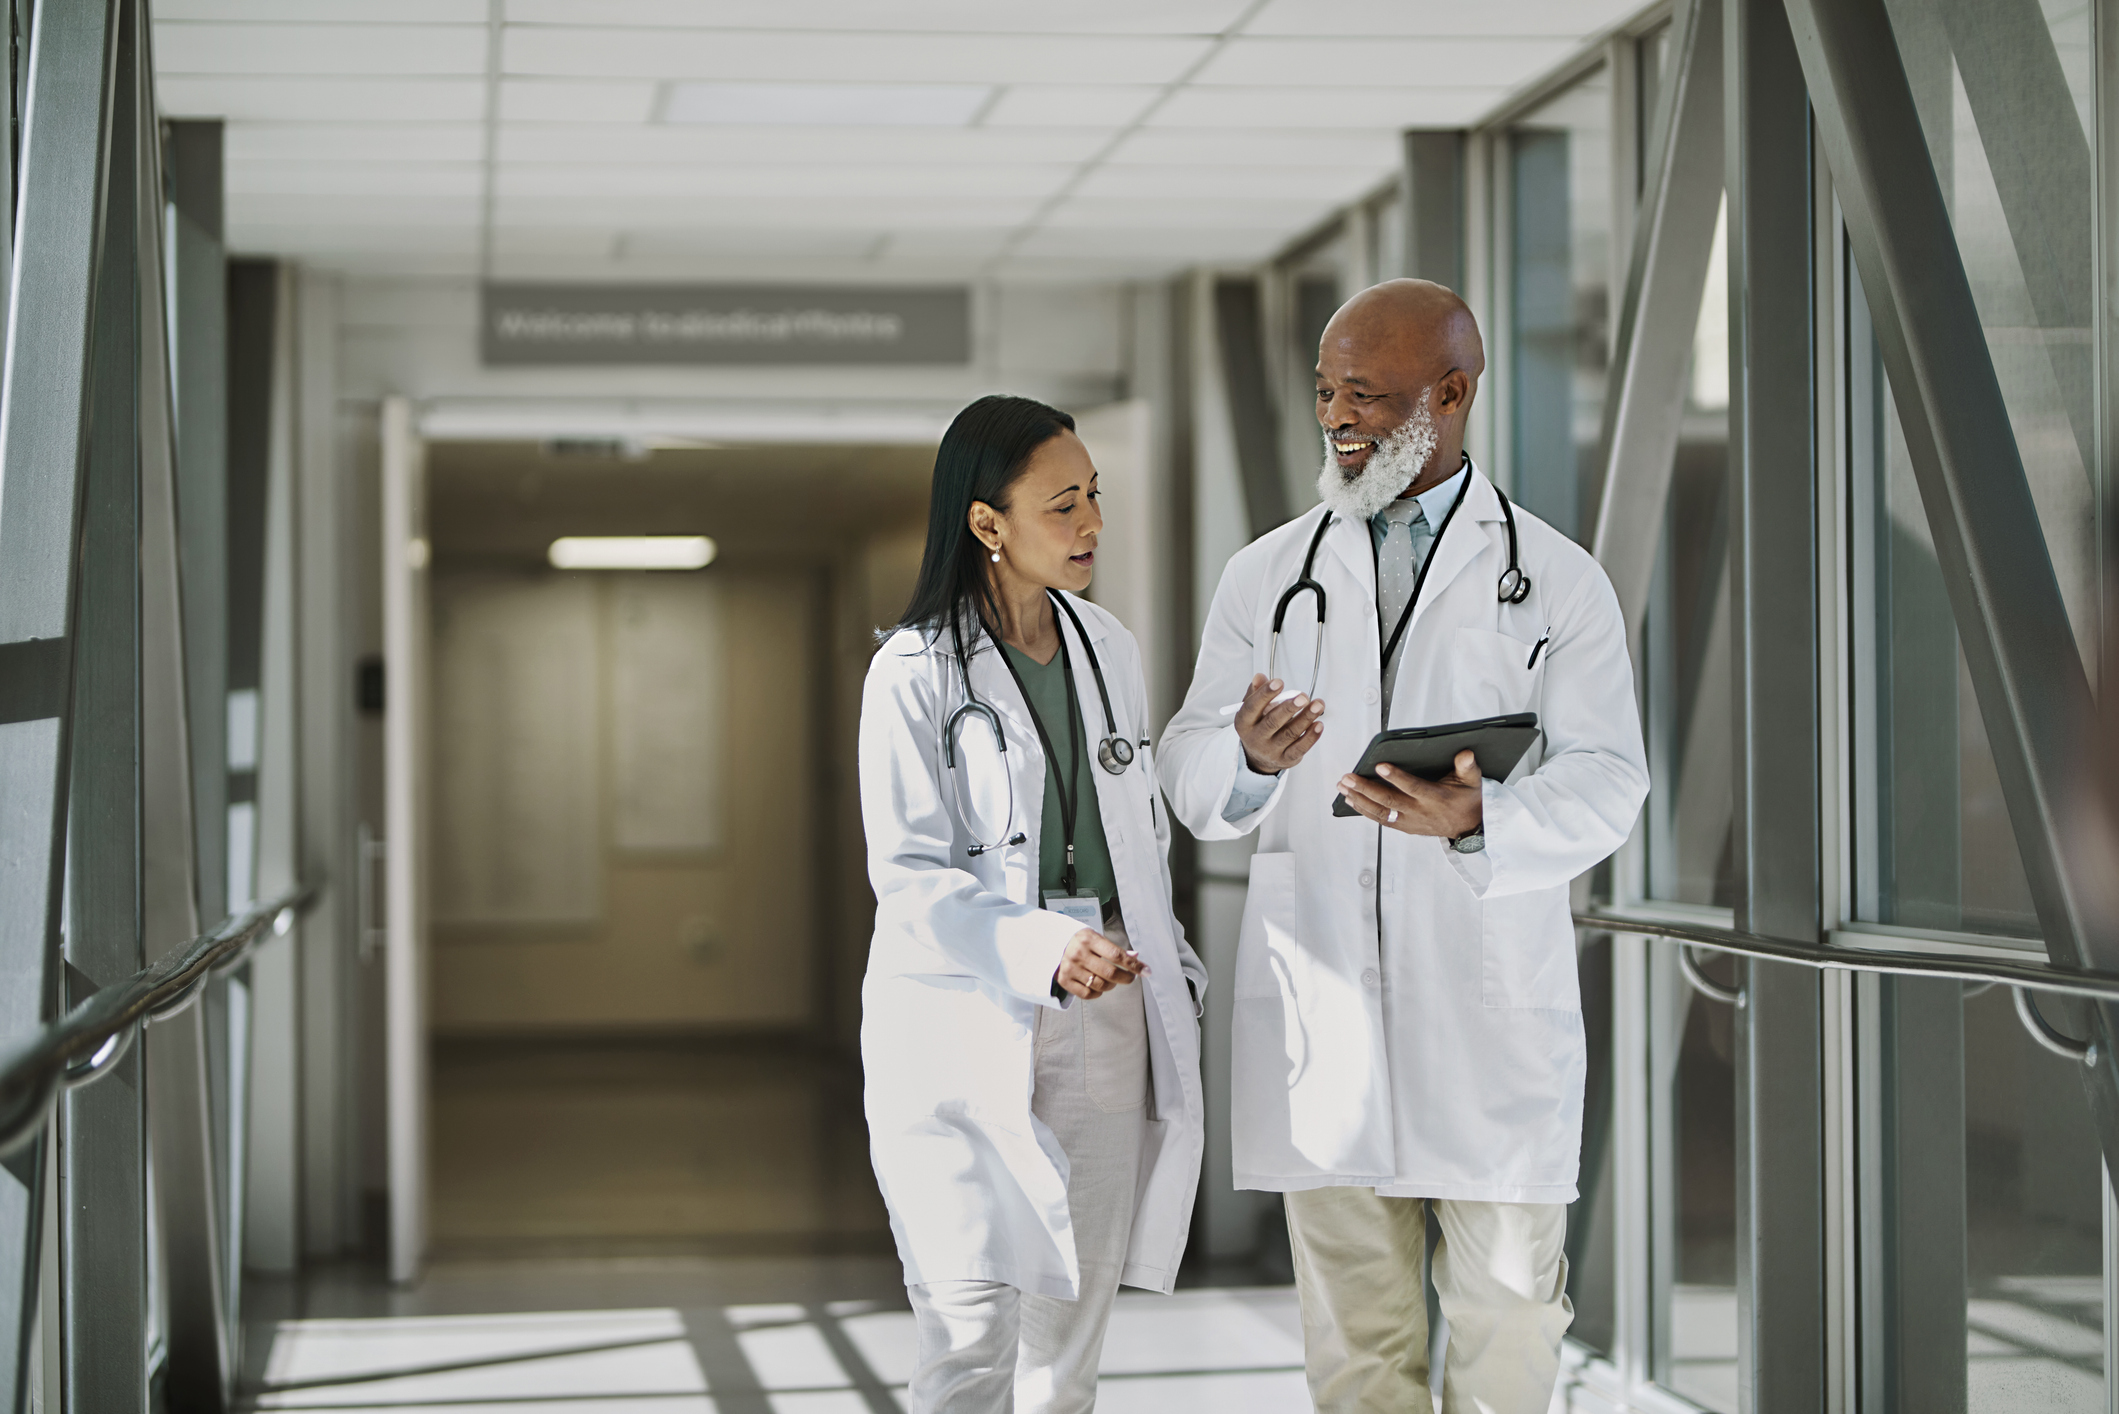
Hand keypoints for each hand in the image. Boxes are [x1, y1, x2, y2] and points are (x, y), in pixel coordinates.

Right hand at [1055, 928, 1148, 1000]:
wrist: (1050, 944)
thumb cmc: (1078, 942)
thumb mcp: (1095, 938)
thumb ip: (1114, 949)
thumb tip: (1135, 957)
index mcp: (1088, 939)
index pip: (1116, 955)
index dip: (1134, 965)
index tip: (1146, 971)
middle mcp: (1078, 953)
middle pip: (1110, 973)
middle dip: (1126, 978)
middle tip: (1130, 977)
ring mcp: (1070, 968)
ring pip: (1100, 985)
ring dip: (1111, 985)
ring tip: (1110, 980)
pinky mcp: (1064, 980)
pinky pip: (1088, 994)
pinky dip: (1098, 993)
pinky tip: (1098, 986)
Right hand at [1235, 674, 1325, 774]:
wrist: (1260, 756)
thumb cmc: (1258, 726)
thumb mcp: (1252, 709)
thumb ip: (1256, 692)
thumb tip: (1259, 677)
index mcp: (1244, 723)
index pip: (1252, 707)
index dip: (1264, 694)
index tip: (1278, 682)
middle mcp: (1256, 738)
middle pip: (1272, 722)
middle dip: (1289, 708)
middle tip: (1302, 697)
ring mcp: (1271, 750)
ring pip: (1290, 734)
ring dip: (1306, 718)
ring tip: (1317, 705)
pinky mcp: (1286, 759)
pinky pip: (1300, 748)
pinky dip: (1311, 737)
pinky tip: (1318, 724)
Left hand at [1337, 749, 1483, 837]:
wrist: (1469, 826)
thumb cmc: (1467, 800)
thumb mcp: (1472, 781)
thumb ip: (1467, 766)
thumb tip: (1466, 754)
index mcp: (1435, 798)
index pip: (1413, 787)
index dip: (1396, 778)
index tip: (1380, 766)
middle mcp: (1420, 812)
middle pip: (1389, 801)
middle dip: (1366, 789)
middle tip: (1349, 778)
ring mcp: (1410, 821)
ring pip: (1381, 812)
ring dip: (1360, 800)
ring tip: (1344, 787)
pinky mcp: (1405, 826)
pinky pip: (1381, 820)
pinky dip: (1364, 811)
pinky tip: (1351, 800)